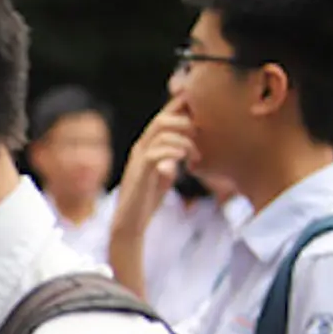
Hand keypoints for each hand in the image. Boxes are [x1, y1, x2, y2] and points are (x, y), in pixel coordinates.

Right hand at [114, 97, 197, 237]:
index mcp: (146, 145)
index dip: (181, 111)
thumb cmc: (147, 199)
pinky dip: (174, 152)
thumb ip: (171, 159)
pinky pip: (156, 152)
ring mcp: (138, 159)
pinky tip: (185, 162)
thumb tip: (185, 150)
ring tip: (195, 155)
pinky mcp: (139, 173)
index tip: (202, 118)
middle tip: (200, 137)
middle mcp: (140, 147)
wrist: (130, 222)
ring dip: (184, 140)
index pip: (162, 117)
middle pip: (161, 118)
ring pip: (160, 131)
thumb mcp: (163, 173)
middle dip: (185, 122)